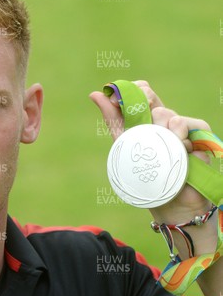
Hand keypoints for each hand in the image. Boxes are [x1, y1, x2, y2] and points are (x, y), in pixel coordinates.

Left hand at [89, 80, 211, 221]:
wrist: (170, 205)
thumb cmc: (145, 177)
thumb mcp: (124, 144)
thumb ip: (112, 118)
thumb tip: (94, 93)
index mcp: (147, 121)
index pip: (145, 92)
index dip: (138, 91)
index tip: (126, 101)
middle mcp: (166, 123)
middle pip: (158, 105)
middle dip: (149, 119)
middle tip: (146, 134)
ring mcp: (185, 131)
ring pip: (174, 117)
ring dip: (166, 135)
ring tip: (164, 154)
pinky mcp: (201, 139)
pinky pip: (193, 127)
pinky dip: (184, 143)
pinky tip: (182, 156)